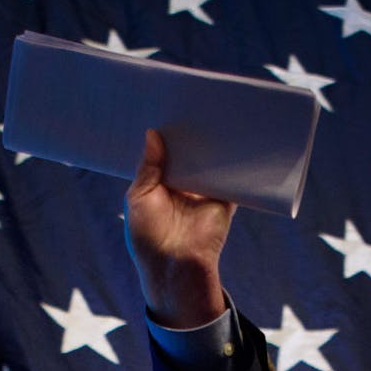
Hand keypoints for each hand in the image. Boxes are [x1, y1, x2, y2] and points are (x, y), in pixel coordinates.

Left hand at [124, 129, 235, 327]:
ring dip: (209, 145)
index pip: (164, 154)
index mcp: (159, 185)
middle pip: (187, 154)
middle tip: (188, 105)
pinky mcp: (224, 200)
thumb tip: (153, 134)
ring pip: (208, 163)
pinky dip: (231, 163)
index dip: (164, 135)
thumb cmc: (148, 236)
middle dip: (187, 135)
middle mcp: (182, 186)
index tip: (164, 110)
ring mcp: (203, 193)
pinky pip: (230, 179)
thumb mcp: (138, 196)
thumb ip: (148, 167)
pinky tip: (229, 140)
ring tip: (208, 114)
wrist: (176, 265)